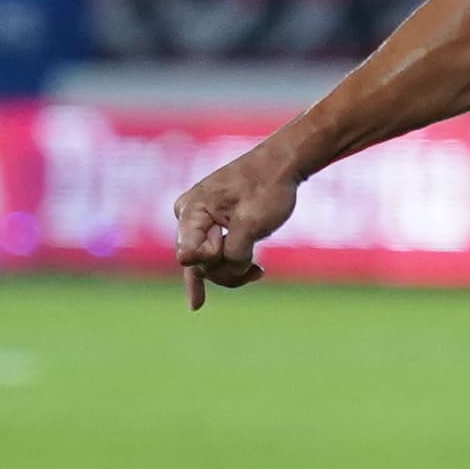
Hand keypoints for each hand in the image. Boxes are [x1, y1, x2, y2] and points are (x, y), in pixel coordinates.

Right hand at [173, 148, 299, 301]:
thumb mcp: (253, 222)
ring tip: (258, 272)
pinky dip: (219, 273)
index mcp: (191, 210)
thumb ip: (234, 251)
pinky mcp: (211, 228)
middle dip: (227, 269)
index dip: (212, 258)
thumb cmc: (267, 188)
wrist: (281, 165)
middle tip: (256, 266)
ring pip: (207, 264)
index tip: (226, 241)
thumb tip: (222, 270)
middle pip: (199, 263)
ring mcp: (199, 223)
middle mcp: (188, 217)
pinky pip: (208, 259)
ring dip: (232, 272)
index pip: (190, 254)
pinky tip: (197, 302)